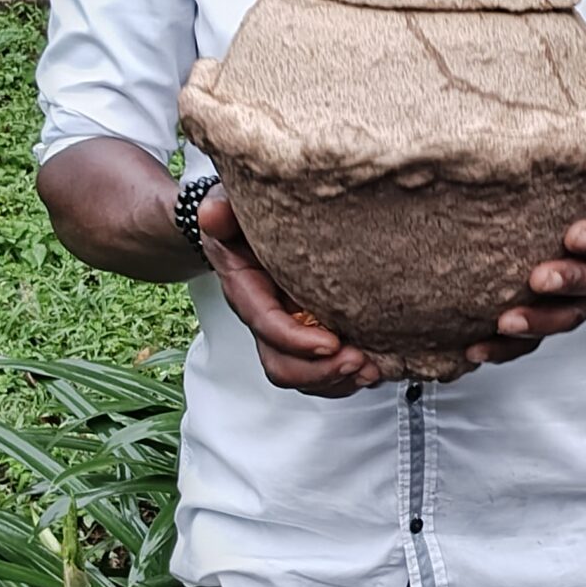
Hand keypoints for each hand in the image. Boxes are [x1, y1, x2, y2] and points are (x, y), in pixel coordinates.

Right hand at [197, 192, 385, 397]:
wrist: (245, 227)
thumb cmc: (241, 219)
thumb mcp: (229, 207)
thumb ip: (221, 212)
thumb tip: (212, 214)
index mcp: (246, 290)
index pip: (266, 324)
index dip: (296, 340)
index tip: (331, 343)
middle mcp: (264, 318)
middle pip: (282, 363)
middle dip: (320, 370)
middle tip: (358, 359)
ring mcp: (286, 330)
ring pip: (303, 374)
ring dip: (338, 379)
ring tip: (371, 368)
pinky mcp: (308, 333)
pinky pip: (321, 369)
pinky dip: (346, 376)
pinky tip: (373, 366)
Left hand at [471, 119, 585, 365]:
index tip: (577, 234)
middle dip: (565, 285)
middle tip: (538, 279)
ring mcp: (580, 299)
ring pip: (562, 318)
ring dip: (534, 324)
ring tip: (503, 323)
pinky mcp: (552, 313)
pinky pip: (533, 338)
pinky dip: (506, 348)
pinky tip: (475, 349)